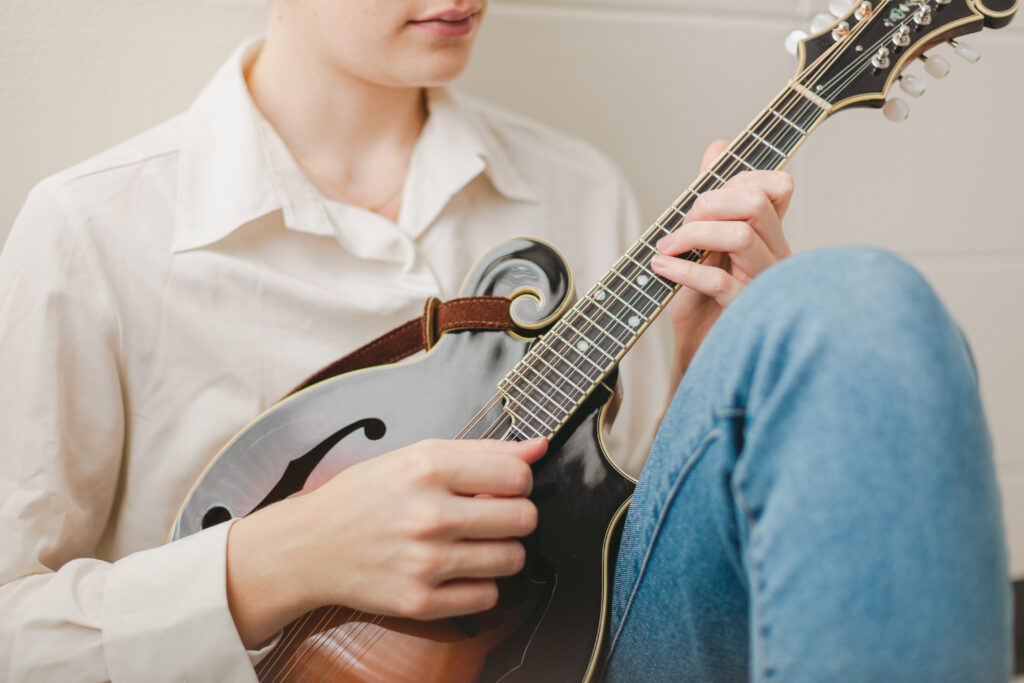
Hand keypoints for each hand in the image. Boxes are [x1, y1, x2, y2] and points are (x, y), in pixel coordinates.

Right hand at [226, 438, 545, 647]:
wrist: (308, 547)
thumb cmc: (364, 495)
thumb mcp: (416, 456)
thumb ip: (482, 450)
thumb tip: (540, 446)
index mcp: (428, 468)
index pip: (518, 475)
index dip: (518, 480)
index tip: (502, 485)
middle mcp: (429, 514)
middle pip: (524, 518)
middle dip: (515, 515)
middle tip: (490, 515)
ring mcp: (425, 562)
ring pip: (513, 559)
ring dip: (503, 551)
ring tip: (476, 542)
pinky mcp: (420, 601)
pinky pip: (488, 596)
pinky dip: (482, 584)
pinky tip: (459, 569)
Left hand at [652, 141, 793, 378]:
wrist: (700, 357)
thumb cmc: (703, 301)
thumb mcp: (702, 242)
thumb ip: (712, 196)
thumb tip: (718, 145)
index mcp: (771, 235)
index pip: (777, 185)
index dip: (736, 179)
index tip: (699, 200)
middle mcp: (776, 255)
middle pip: (757, 201)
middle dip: (709, 203)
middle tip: (679, 224)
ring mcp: (764, 284)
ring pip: (743, 235)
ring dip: (694, 234)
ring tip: (666, 249)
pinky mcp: (745, 312)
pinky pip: (721, 281)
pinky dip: (684, 271)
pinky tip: (662, 269)